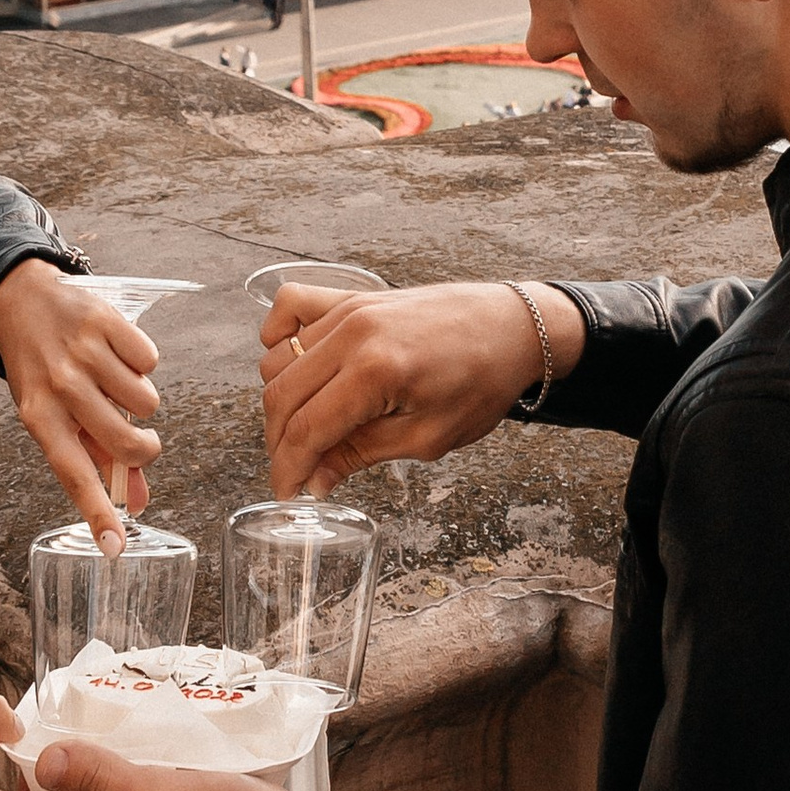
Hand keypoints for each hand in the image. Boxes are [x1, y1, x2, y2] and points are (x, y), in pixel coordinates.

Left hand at [0, 258, 161, 552]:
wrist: (20, 302)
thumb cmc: (40, 371)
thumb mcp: (53, 415)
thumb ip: (99, 459)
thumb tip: (138, 504)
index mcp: (40, 418)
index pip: (74, 476)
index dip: (97, 512)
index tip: (115, 547)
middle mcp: (60, 387)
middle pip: (123, 442)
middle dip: (144, 449)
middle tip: (142, 443)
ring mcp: (82, 352)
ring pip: (145, 401)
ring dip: (141, 400)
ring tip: (116, 385)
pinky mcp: (104, 320)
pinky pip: (149, 360)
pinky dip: (142, 363)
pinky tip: (118, 354)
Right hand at [259, 278, 584, 496]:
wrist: (510, 328)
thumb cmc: (480, 383)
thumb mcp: (427, 437)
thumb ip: (362, 454)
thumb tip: (316, 480)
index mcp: (375, 372)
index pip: (306, 429)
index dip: (288, 469)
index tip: (288, 494)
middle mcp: (352, 333)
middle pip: (282, 395)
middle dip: (279, 442)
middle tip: (297, 471)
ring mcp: (348, 309)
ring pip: (279, 358)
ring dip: (281, 400)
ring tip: (307, 428)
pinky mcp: (350, 296)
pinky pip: (291, 306)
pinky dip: (278, 336)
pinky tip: (294, 365)